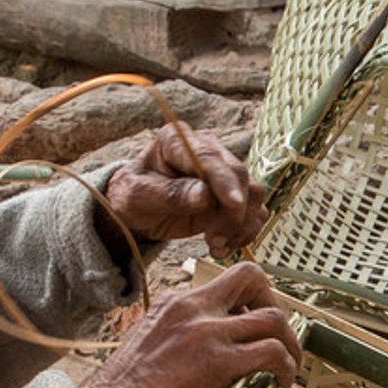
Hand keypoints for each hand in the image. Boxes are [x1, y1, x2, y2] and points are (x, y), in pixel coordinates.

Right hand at [89, 262, 299, 387]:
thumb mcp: (150, 342)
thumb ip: (181, 333)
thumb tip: (212, 346)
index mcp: (175, 302)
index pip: (225, 281)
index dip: (249, 298)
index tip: (255, 321)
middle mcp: (192, 308)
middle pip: (252, 278)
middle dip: (275, 304)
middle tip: (280, 335)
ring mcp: (207, 333)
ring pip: (272, 319)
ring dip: (289, 342)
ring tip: (288, 365)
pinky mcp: (218, 363)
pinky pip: (271, 353)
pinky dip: (286, 366)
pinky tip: (281, 382)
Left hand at [101, 126, 268, 258]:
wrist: (137, 211)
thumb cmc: (132, 197)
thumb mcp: (138, 196)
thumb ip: (169, 194)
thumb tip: (204, 195)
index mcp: (177, 140)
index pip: (209, 157)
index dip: (225, 181)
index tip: (234, 205)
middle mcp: (207, 149)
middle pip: (239, 175)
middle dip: (233, 212)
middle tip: (214, 241)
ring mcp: (223, 171)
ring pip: (254, 193)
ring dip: (242, 225)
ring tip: (217, 247)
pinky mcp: (233, 194)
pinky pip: (255, 210)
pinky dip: (245, 231)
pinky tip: (223, 246)